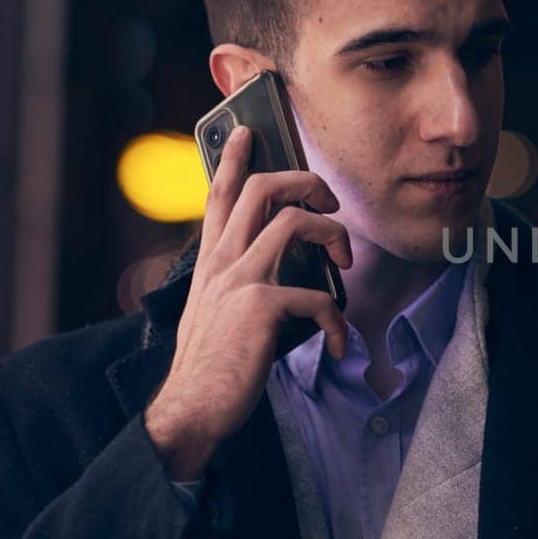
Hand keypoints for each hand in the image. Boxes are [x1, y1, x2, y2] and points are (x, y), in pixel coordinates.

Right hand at [145, 125, 352, 479]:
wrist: (192, 409)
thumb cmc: (213, 365)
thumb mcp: (217, 312)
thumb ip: (240, 284)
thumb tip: (284, 273)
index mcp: (210, 261)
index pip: (218, 195)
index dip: (232, 158)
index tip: (246, 130)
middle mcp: (221, 262)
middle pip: (260, 189)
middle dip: (304, 181)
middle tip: (329, 200)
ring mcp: (240, 280)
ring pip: (295, 223)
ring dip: (333, 235)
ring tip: (345, 262)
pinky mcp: (261, 307)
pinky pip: (318, 296)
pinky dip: (338, 321)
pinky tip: (338, 345)